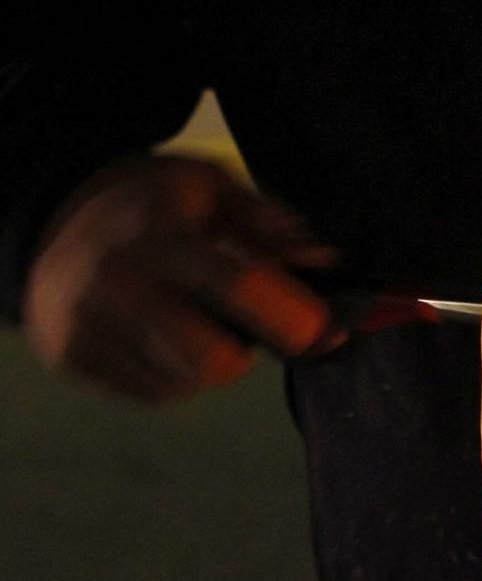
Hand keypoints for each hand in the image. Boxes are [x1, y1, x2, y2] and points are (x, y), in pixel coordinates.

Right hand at [22, 152, 347, 402]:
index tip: (328, 331)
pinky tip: (169, 337)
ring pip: (182, 383)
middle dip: (247, 352)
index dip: (288, 314)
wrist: (53, 216)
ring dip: (213, 365)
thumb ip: (266, 223)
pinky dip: (178, 376)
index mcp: (158, 234)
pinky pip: (152, 394)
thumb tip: (324, 262)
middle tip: (251, 327)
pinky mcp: (73, 358)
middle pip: (208, 357)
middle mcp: (117, 283)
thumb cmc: (151, 201)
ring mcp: (88, 326)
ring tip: (202, 323)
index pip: (234, 283)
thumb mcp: (208, 186)